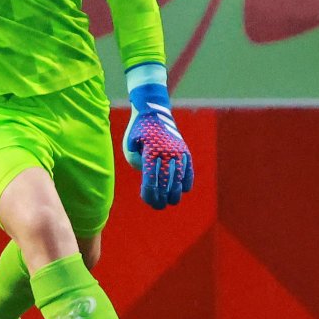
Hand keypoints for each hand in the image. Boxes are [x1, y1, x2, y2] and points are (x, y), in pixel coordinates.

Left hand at [121, 72, 192, 208]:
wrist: (153, 111)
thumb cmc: (137, 131)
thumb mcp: (130, 144)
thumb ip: (136, 161)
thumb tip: (149, 178)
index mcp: (150, 152)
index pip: (151, 180)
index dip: (149, 194)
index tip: (148, 200)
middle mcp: (166, 153)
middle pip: (166, 183)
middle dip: (162, 198)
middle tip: (158, 206)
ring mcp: (177, 152)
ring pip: (179, 179)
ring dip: (175, 193)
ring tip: (171, 201)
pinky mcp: (185, 150)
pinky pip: (189, 170)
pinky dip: (186, 181)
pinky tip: (182, 190)